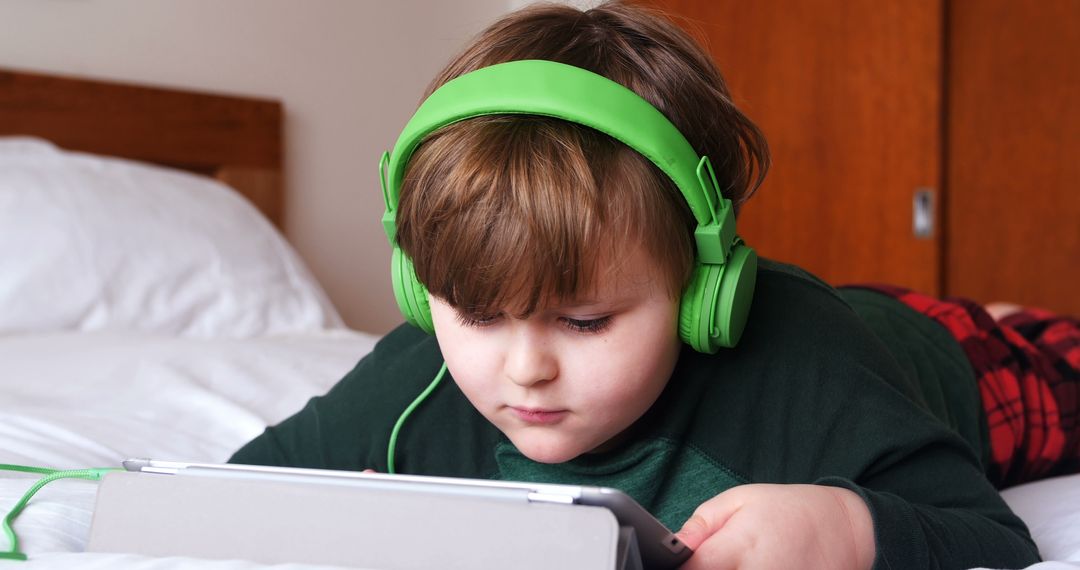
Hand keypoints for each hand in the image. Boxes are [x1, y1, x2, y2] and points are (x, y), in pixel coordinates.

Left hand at [675, 484, 874, 569]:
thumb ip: (702, 525)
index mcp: (740, 546)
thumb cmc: (785, 511)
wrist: (842, 528)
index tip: (674, 563)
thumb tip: (673, 546)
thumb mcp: (738, 500)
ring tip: (737, 564)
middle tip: (710, 563)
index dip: (678, 567)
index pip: (692, 569)